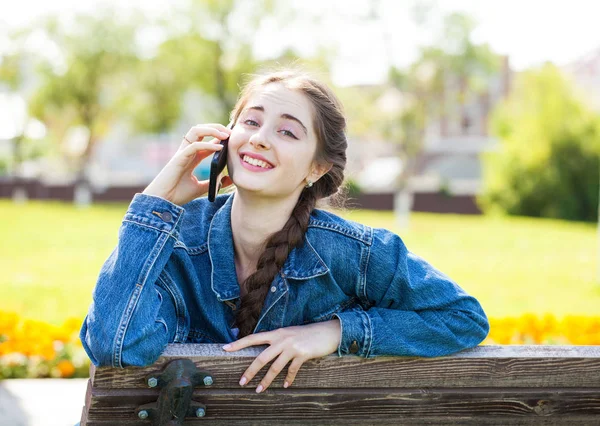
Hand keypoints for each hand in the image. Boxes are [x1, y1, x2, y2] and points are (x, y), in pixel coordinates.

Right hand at [142, 123, 233, 205]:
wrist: (163, 201)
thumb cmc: (177, 194)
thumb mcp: (201, 188)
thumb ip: (213, 183)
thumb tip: (228, 179)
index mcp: (192, 157)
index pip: (206, 139)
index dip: (218, 135)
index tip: (232, 137)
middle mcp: (187, 151)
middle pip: (201, 130)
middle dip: (216, 127)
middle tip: (231, 132)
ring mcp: (182, 153)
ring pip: (196, 131)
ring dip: (211, 130)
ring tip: (225, 135)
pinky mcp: (179, 159)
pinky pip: (194, 146)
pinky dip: (207, 145)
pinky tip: (219, 147)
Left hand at [222, 319, 341, 392]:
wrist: (326, 332)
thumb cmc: (306, 334)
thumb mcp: (289, 334)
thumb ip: (277, 341)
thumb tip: (265, 352)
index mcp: (276, 333)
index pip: (253, 337)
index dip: (239, 343)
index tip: (225, 348)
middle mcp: (282, 339)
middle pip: (261, 357)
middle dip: (250, 371)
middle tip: (242, 382)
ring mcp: (292, 347)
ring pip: (275, 367)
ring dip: (266, 380)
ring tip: (259, 390)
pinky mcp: (302, 354)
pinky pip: (291, 370)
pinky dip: (288, 379)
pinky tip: (285, 386)